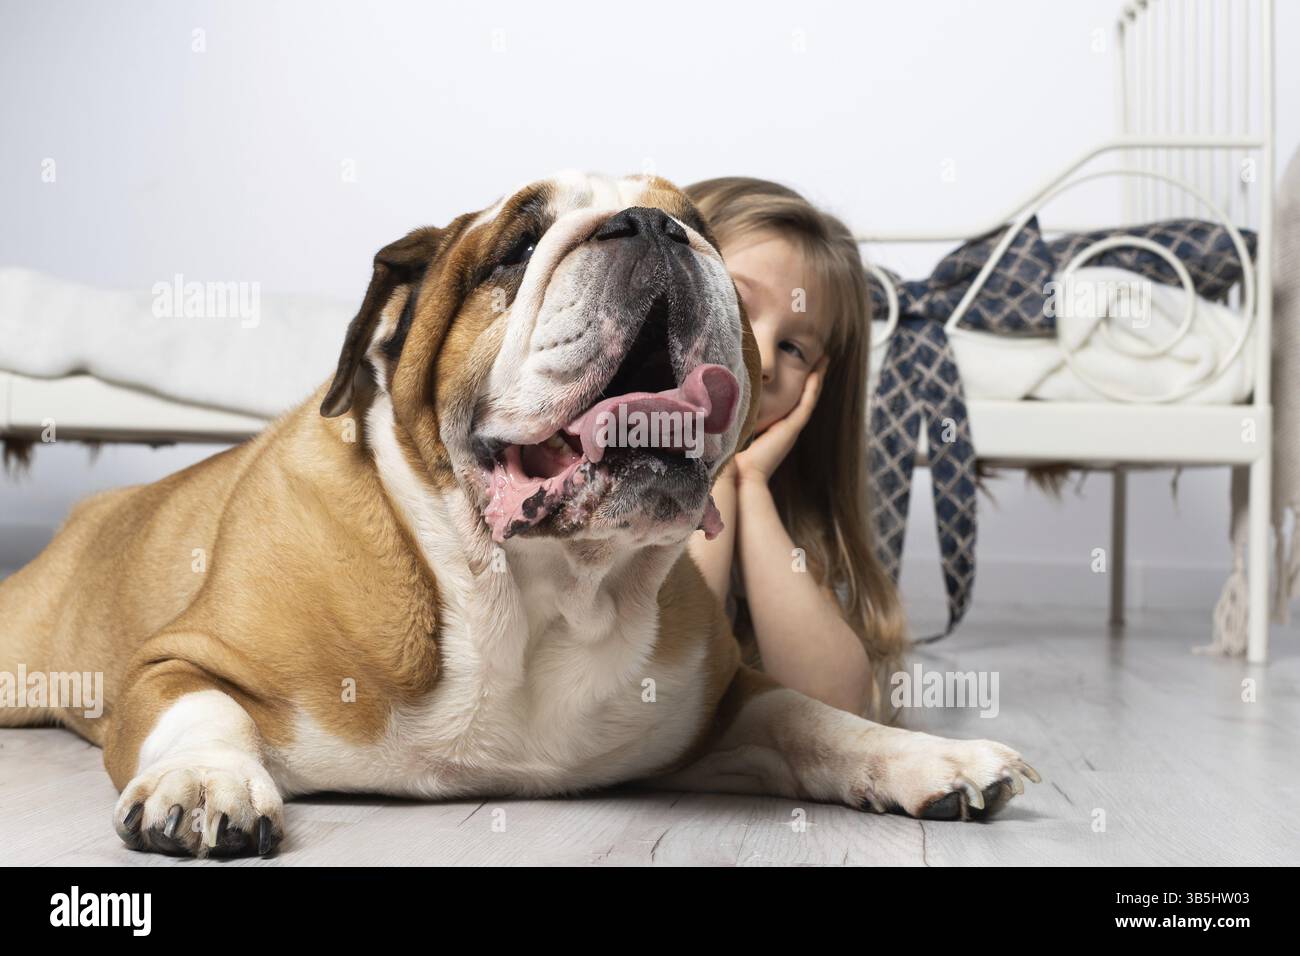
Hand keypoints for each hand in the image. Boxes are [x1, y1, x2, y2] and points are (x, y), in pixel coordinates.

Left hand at [734, 355, 827, 486]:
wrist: (740, 474)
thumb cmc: (734, 454)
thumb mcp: (738, 428)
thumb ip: (738, 414)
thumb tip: (723, 397)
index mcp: (775, 428)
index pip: (790, 401)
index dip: (797, 384)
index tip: (799, 367)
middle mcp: (787, 427)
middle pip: (804, 397)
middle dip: (812, 378)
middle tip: (821, 360)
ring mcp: (792, 427)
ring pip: (809, 398)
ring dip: (817, 379)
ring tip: (824, 361)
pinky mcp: (792, 428)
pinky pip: (806, 404)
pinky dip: (812, 389)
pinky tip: (816, 374)